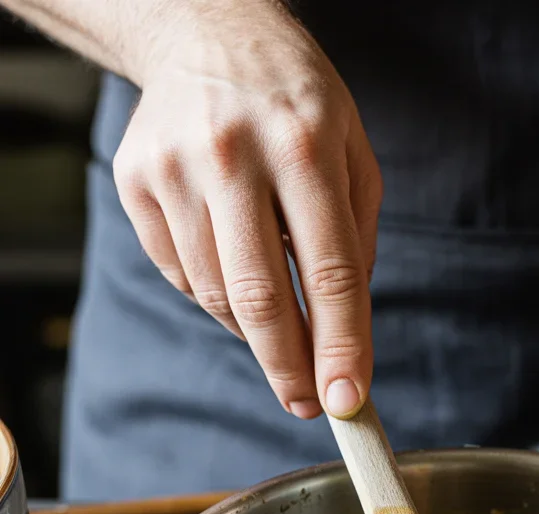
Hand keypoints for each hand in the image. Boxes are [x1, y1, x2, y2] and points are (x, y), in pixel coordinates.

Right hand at [112, 4, 380, 419]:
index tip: (347, 401)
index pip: (330, 271)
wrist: (202, 30)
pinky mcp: (135, 182)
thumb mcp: (353, 152)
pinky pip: (180, 275)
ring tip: (278, 327)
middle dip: (288, 367)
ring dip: (253, 332)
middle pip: (261, 297)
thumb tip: (345, 333)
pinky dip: (214, 295)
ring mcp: (175, 169)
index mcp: (305, 146)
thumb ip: (356, 240)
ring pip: (216, 296)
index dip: (340, 345)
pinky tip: (234, 269)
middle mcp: (234, 155)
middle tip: (306, 404)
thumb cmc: (295, 101)